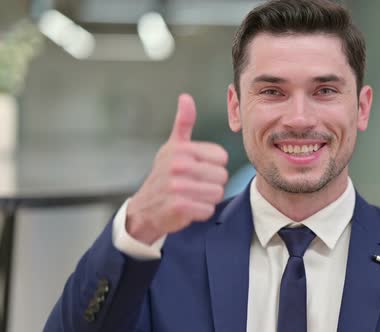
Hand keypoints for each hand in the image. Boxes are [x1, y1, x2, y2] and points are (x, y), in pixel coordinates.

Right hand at [126, 94, 228, 244]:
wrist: (145, 208)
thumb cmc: (165, 174)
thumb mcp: (173, 147)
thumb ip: (183, 123)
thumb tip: (185, 97)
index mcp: (181, 149)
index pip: (222, 157)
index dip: (214, 165)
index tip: (198, 169)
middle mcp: (178, 165)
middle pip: (222, 176)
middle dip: (212, 183)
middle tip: (195, 185)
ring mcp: (177, 186)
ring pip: (217, 193)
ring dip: (208, 198)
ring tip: (192, 195)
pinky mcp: (178, 206)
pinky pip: (208, 209)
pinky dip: (202, 212)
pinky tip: (189, 208)